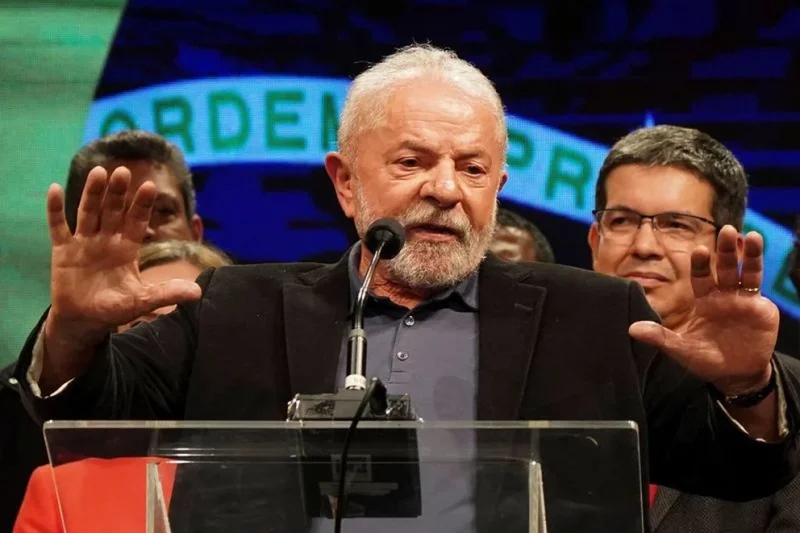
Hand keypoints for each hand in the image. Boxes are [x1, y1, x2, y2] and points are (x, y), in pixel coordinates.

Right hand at [45, 166, 201, 351]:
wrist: (84, 321)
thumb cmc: (114, 309)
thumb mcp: (142, 301)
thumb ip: (167, 293)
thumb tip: (198, 292)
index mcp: (127, 248)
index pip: (136, 222)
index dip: (142, 205)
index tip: (149, 186)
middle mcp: (107, 240)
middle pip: (113, 211)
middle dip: (118, 193)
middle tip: (124, 171)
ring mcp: (84, 243)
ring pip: (89, 213)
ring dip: (93, 193)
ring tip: (99, 172)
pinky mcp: (63, 251)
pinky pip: (58, 227)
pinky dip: (55, 210)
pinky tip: (55, 189)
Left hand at [629, 225, 778, 394]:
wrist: (735, 374)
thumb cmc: (705, 360)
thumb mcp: (681, 350)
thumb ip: (660, 338)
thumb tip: (631, 329)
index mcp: (704, 300)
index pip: (701, 277)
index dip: (701, 264)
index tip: (699, 250)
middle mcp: (723, 295)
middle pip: (724, 267)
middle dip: (725, 250)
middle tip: (726, 230)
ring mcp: (742, 299)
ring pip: (746, 271)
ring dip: (748, 254)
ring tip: (752, 236)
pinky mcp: (760, 307)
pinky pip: (758, 287)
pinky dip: (759, 269)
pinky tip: (759, 252)